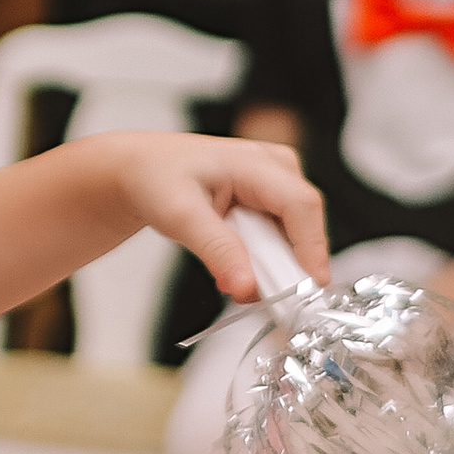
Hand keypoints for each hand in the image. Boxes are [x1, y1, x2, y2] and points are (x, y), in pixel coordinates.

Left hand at [98, 130, 328, 300]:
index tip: (310, 287)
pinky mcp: (271, 203)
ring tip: (230, 276)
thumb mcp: (180, 216)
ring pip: (293, 238)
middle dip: (282, 266)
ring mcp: (276, 185)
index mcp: (255, 161)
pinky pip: (280, 240)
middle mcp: (275, 169)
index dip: (312, 248)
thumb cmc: (156, 178)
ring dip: (268, 266)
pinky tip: (233, 267)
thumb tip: (247, 286)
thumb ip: (217, 251)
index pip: (301, 205)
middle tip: (250, 292)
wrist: (142, 170)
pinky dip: (260, 260)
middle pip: (303, 226)